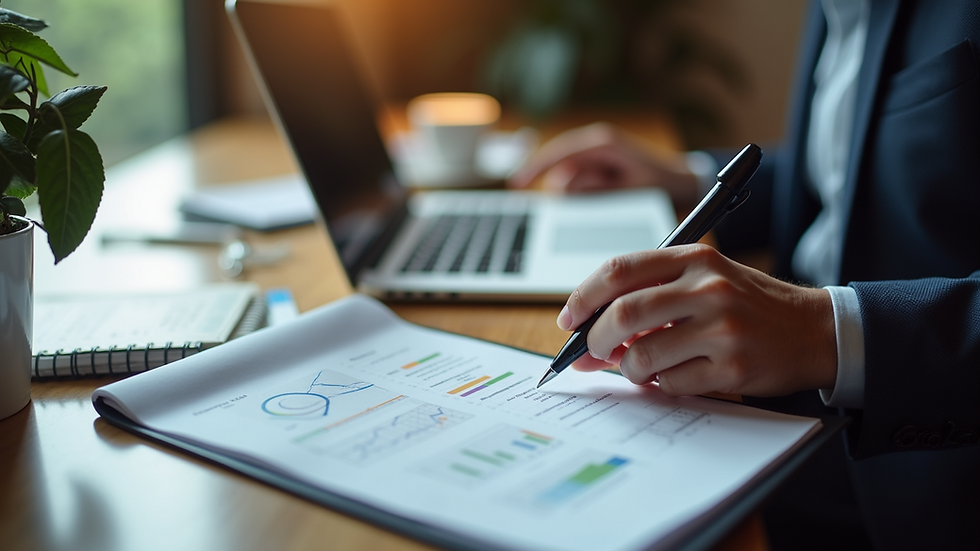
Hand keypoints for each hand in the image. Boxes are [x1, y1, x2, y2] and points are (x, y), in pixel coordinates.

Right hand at [509, 123, 699, 205]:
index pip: (557, 153)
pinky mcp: (597, 166)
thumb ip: (594, 188)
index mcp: (602, 143)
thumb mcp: (628, 189)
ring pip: (569, 178)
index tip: (517, 183)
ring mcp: (595, 155)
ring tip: (615, 193)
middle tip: (603, 195)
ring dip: (583, 192)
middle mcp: (595, 144)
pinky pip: (579, 182)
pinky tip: (607, 195)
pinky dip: (585, 193)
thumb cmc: (660, 183)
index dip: (535, 167)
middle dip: (571, 189)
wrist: (684, 182)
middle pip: (562, 169)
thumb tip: (560, 187)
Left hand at [557, 244, 837, 396]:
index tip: (569, 319)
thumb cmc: (748, 304)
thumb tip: (589, 331)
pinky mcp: (733, 366)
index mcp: (695, 257)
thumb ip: (652, 294)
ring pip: (642, 353)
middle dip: (597, 340)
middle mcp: (708, 287)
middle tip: (594, 353)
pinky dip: (661, 384)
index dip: (584, 296)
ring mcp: (722, 327)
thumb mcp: (705, 279)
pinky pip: (672, 382)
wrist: (814, 330)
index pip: (620, 269)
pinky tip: (675, 375)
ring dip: (629, 368)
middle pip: (623, 313)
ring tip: (641, 366)